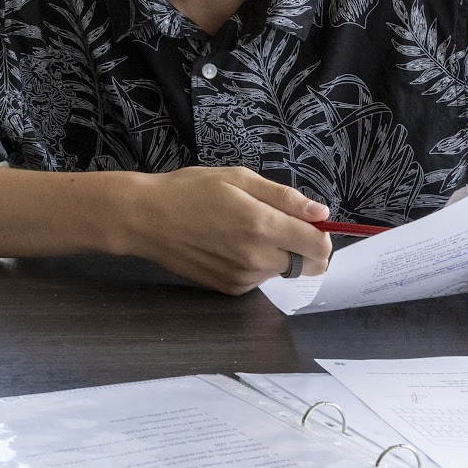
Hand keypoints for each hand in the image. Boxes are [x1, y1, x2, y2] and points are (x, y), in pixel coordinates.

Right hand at [120, 167, 332, 295]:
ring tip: (243, 231)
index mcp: (263, 225)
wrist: (145, 218)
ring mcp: (244, 277)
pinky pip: (259, 278)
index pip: (320, 245)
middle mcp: (258, 258)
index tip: (309, 222)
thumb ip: (284, 197)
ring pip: (283, 271)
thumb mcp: (237, 178)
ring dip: (278, 255)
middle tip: (279, 226)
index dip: (323, 233)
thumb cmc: (189, 190)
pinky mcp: (230, 288)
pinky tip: (229, 246)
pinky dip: (255, 264)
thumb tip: (321, 213)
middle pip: (310, 265)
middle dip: (305, 247)